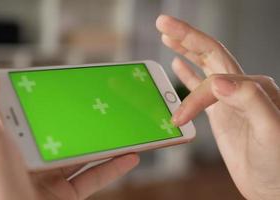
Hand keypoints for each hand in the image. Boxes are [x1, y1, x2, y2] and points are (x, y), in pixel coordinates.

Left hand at [0, 63, 138, 199]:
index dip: (48, 96)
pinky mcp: (66, 194)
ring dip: (104, 139)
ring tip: (121, 124)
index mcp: (12, 142)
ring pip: (82, 152)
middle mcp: (31, 158)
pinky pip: (94, 177)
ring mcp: (50, 177)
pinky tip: (129, 155)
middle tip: (103, 100)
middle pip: (63, 130)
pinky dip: (114, 167)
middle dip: (84, 116)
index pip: (32, 111)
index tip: (66, 82)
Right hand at [156, 15, 279, 198]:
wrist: (274, 188)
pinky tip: (178, 64)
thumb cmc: (278, 164)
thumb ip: (250, 100)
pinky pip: (200, 86)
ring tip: (168, 35)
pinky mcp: (220, 112)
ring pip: (204, 66)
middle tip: (163, 22)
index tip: (179, 119)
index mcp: (254, 87)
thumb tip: (217, 81)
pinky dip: (187, 74)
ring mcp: (230, 99)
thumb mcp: (272, 131)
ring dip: (185, 49)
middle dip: (186, 36)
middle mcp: (242, 88)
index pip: (215, 79)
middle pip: (210, 54)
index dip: (193, 96)